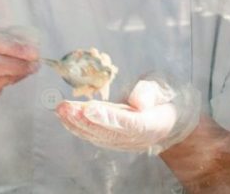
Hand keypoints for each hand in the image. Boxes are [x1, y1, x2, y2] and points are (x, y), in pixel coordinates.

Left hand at [56, 77, 200, 154]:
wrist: (169, 117)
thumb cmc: (164, 97)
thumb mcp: (162, 87)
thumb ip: (149, 92)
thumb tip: (137, 100)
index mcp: (152, 124)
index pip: (128, 123)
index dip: (108, 117)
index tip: (89, 108)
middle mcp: (136, 138)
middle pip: (107, 132)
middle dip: (83, 119)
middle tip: (65, 107)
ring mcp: (124, 142)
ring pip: (97, 135)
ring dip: (76, 123)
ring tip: (61, 109)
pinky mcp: (114, 141)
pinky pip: (94, 136)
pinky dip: (78, 127)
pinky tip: (66, 117)